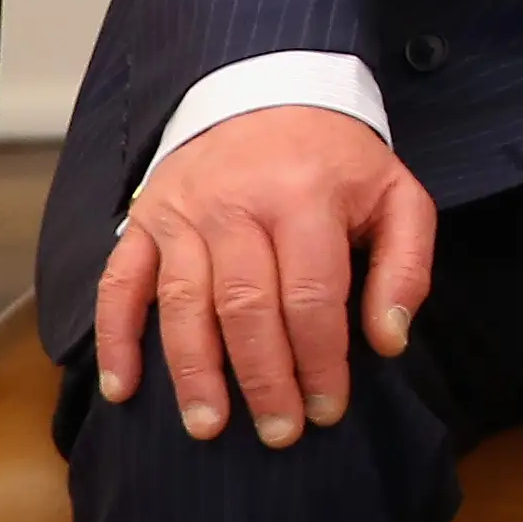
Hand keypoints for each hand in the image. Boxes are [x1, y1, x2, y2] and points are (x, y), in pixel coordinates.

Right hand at [93, 105, 435, 445]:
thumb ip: (405, 265)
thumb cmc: (339, 158)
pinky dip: (116, 339)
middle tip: (278, 433)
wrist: (270, 88)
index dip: (319, 359)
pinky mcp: (144, 220)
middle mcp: (236, 205)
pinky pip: (120, 284)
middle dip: (263, 379)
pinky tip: (124, 389)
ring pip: (182, 305)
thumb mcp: (397, 194)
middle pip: (245, 308)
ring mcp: (182, 213)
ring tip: (208, 427)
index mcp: (304, 196)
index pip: (310, 295)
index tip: (328, 408)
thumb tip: (388, 341)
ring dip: (194, 373)